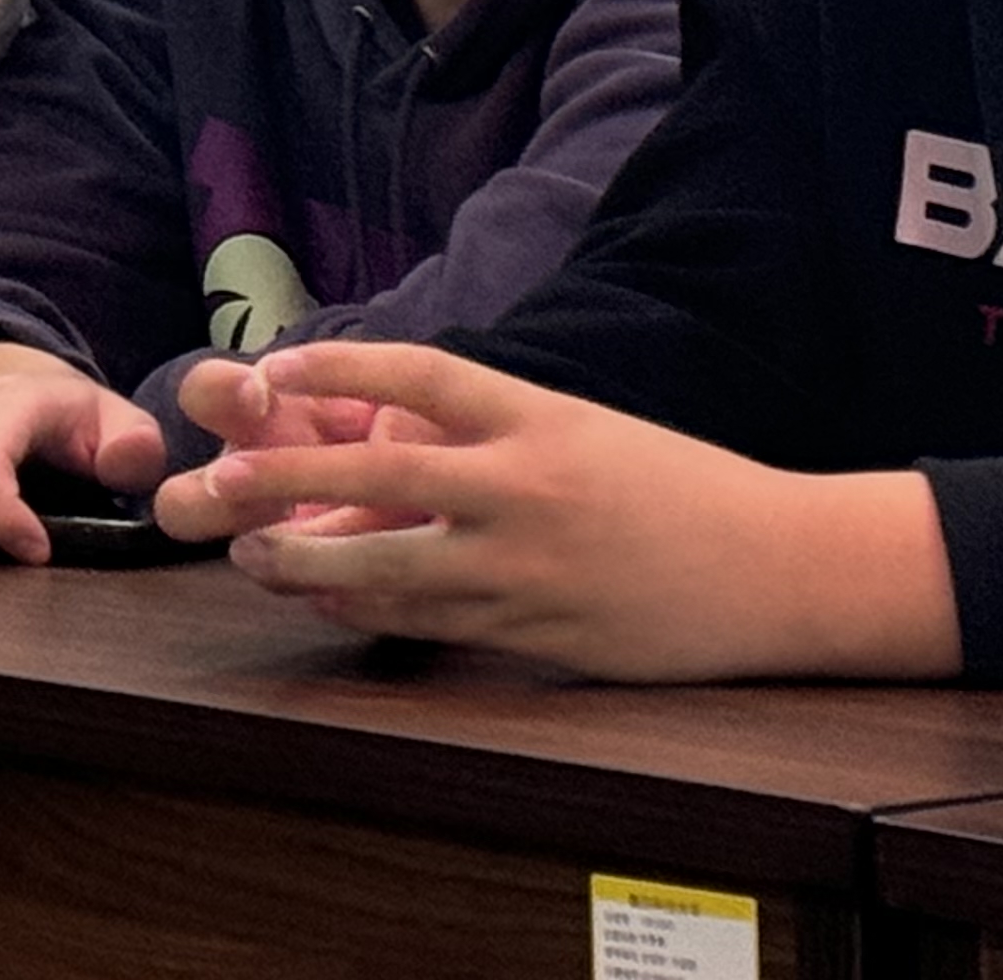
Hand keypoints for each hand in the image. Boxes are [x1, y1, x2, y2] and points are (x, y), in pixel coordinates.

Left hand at [151, 340, 959, 681]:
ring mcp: (531, 566)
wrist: (784, 568)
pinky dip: (369, 613)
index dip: (337, 366)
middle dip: (286, 474)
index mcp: (540, 417)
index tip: (273, 370)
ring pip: (391, 564)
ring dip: (308, 560)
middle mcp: (527, 485)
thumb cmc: (680, 489)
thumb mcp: (584, 428)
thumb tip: (388, 422)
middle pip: (380, 471)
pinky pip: (433, 623)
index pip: (418, 372)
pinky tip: (322, 604)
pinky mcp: (541, 636)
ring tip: (248, 553)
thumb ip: (491, 429)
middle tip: (219, 475)